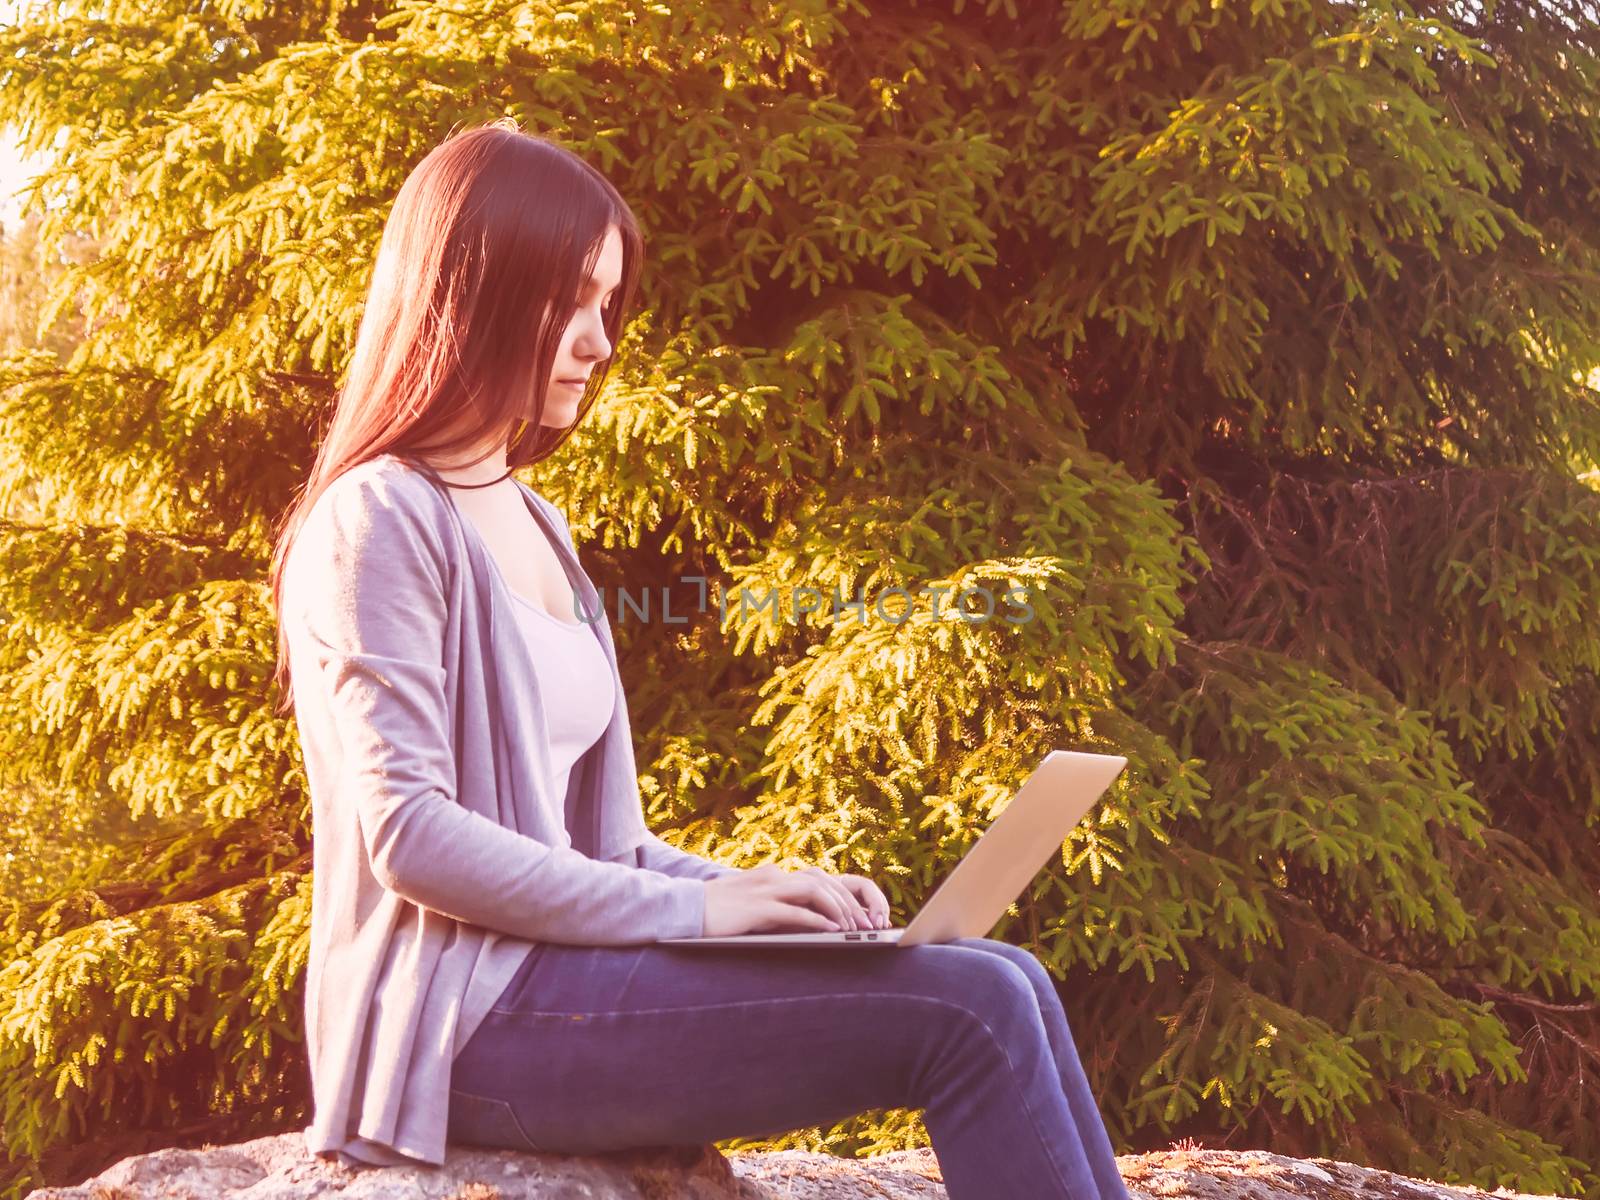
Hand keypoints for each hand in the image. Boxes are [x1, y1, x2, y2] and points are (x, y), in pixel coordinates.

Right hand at [702, 864, 892, 936]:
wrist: (685, 911)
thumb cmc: (717, 913)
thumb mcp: (751, 905)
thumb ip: (775, 907)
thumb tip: (806, 924)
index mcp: (771, 875)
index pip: (815, 878)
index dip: (840, 894)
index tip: (855, 914)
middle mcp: (772, 877)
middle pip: (821, 881)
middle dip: (846, 902)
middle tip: (863, 923)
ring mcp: (765, 891)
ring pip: (814, 891)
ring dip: (838, 910)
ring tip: (853, 928)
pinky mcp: (757, 908)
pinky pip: (795, 911)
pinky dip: (817, 920)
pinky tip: (832, 931)